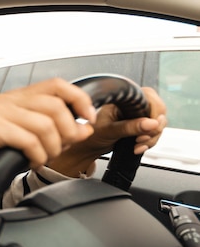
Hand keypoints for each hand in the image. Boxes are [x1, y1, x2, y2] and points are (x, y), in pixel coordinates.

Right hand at [0, 77, 96, 175]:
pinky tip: (32, 162)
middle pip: (55, 106)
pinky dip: (38, 155)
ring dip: (52, 148)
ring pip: (45, 125)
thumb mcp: (28, 138)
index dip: (79, 99)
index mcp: (19, 97)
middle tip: (61, 149)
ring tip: (44, 158)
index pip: (57, 85)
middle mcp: (9, 99)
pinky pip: (28, 140)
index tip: (88, 119)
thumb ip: (56, 131)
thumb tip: (84, 129)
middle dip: (67, 132)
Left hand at [48, 86, 166, 176]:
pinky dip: (149, 142)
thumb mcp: (109, 130)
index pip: (151, 99)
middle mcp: (132, 105)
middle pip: (159, 112)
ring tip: (137, 146)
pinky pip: (153, 133)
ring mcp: (137, 116)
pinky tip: (138, 148)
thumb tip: (151, 123)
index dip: (154, 114)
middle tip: (141, 139)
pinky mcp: (139, 127)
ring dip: (151, 138)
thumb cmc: (91, 134)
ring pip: (158, 124)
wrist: (86, 147)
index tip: (150, 127)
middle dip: (154, 129)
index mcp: (124, 99)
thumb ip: (130, 127)